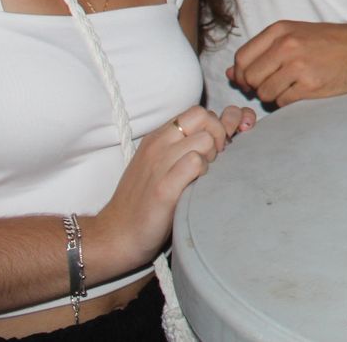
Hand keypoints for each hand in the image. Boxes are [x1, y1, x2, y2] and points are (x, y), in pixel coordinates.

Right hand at [87, 105, 235, 279]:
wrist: (117, 234)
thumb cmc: (148, 200)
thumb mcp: (165, 163)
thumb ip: (191, 143)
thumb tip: (229, 125)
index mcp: (158, 137)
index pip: (198, 111)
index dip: (220, 123)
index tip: (225, 143)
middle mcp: (158, 145)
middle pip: (205, 117)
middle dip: (220, 135)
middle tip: (216, 160)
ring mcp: (159, 165)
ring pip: (205, 139)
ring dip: (213, 156)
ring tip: (205, 175)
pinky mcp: (163, 188)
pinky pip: (195, 163)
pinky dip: (204, 172)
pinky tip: (198, 185)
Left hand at [227, 19, 346, 106]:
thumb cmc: (329, 42)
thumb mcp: (294, 35)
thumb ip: (262, 52)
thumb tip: (232, 75)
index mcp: (279, 31)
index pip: (242, 58)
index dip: (242, 75)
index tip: (250, 81)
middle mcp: (286, 46)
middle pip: (250, 78)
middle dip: (256, 88)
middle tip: (272, 86)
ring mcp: (298, 66)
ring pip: (265, 93)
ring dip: (273, 96)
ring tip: (290, 87)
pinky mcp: (310, 85)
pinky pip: (282, 102)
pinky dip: (287, 101)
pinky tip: (301, 92)